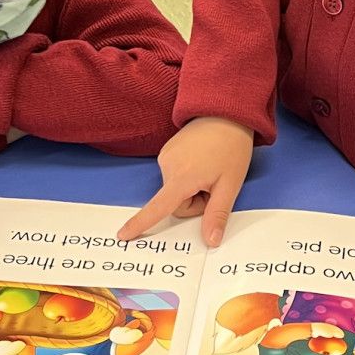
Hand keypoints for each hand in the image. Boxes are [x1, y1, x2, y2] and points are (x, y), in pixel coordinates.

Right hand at [117, 117, 253, 246]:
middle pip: (176, 203)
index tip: (123, 235)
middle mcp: (167, 166)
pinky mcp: (167, 150)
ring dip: (193, 186)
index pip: (158, 207)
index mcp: (181, 178)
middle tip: (215, 183)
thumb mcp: (230, 184)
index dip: (140, 223)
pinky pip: (175, 176)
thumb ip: (217, 214)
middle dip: (195, 200)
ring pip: (176, 190)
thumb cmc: (232, 147)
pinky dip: (188, 174)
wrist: (226, 113)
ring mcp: (165, 156)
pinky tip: (202, 159)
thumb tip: (210, 241)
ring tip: (211, 167)